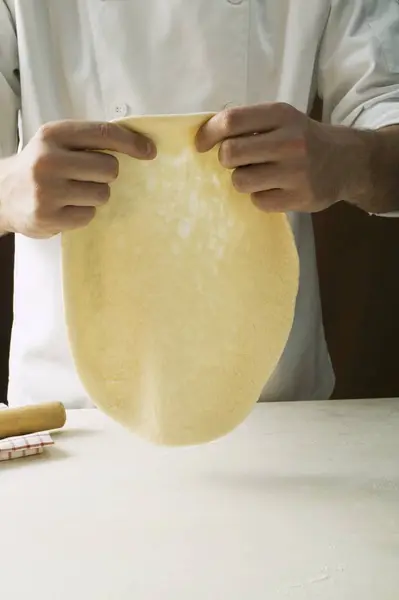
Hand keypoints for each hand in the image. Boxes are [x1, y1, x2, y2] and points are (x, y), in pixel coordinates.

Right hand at [0, 120, 155, 237]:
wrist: (2, 194)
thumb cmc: (39, 167)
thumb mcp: (57, 144)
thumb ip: (88, 142)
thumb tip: (138, 146)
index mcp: (53, 135)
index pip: (103, 134)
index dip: (131, 142)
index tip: (149, 151)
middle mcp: (48, 160)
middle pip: (109, 168)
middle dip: (106, 175)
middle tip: (89, 177)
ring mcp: (47, 190)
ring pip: (102, 194)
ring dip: (96, 195)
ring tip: (74, 193)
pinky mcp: (49, 216)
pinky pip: (89, 215)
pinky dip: (83, 213)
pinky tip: (66, 207)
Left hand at [196, 103, 371, 212]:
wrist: (347, 162)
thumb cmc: (303, 139)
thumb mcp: (282, 120)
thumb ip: (249, 124)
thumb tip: (205, 135)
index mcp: (281, 115)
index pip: (231, 121)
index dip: (208, 134)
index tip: (201, 145)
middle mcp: (290, 142)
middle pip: (230, 153)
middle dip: (226, 160)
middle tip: (236, 162)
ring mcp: (296, 172)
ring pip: (240, 181)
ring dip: (242, 180)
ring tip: (259, 175)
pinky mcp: (300, 198)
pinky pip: (258, 201)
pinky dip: (260, 197)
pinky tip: (275, 189)